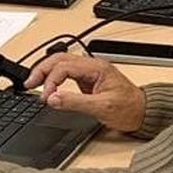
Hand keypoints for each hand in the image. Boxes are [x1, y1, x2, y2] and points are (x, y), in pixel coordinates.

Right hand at [28, 52, 145, 132]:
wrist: (144, 113)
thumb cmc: (129, 109)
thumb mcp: (102, 108)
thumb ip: (75, 102)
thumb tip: (53, 99)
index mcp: (97, 68)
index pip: (64, 67)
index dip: (51, 81)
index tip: (46, 97)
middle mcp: (92, 66)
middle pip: (59, 59)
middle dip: (41, 70)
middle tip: (29, 84)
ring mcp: (90, 72)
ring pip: (61, 64)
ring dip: (45, 72)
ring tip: (33, 83)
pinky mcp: (88, 80)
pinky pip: (66, 73)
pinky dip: (53, 78)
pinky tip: (48, 87)